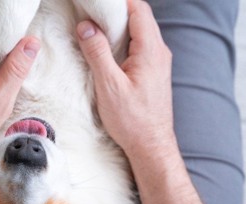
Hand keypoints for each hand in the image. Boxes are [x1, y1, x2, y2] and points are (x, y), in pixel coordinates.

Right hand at [76, 0, 174, 157]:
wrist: (152, 147)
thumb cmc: (133, 121)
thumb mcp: (109, 86)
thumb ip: (97, 53)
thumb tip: (86, 26)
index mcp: (151, 51)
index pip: (138, 9)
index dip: (118, 2)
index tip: (97, 4)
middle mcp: (159, 53)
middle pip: (139, 18)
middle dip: (115, 12)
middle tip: (91, 14)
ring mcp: (158, 63)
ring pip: (139, 33)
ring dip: (118, 28)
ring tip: (95, 30)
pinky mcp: (153, 74)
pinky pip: (139, 48)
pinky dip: (123, 43)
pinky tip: (107, 52)